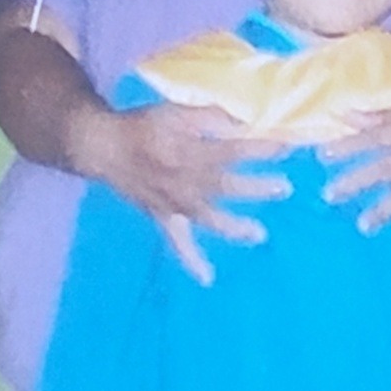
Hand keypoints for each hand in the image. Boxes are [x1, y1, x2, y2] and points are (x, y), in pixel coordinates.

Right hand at [79, 101, 293, 285]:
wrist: (103, 147)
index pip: (232, 150)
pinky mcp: (164, 218)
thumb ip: (210, 117)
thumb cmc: (143, 126)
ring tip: (260, 235)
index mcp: (187, 151)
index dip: (260, 149)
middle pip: (226, 186)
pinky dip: (191, 261)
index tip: (287, 147)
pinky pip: (178, 243)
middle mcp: (183, 181)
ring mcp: (174, 204)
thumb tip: (246, 123)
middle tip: (285, 188)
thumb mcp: (175, 111)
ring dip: (234, 228)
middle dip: (257, 188)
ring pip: (209, 218)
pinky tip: (208, 279)